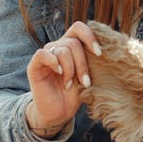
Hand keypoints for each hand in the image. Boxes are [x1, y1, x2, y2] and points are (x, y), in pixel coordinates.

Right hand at [25, 21, 102, 137]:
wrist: (59, 113)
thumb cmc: (75, 95)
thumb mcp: (89, 76)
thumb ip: (92, 61)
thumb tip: (107, 50)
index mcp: (71, 47)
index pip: (78, 28)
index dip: (90, 37)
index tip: (99, 54)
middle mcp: (57, 47)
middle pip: (73, 43)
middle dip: (82, 64)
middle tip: (85, 82)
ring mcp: (46, 55)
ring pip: (62, 51)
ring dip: (70, 70)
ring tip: (70, 85)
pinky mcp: (34, 66)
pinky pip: (43, 54)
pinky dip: (54, 62)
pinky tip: (59, 73)